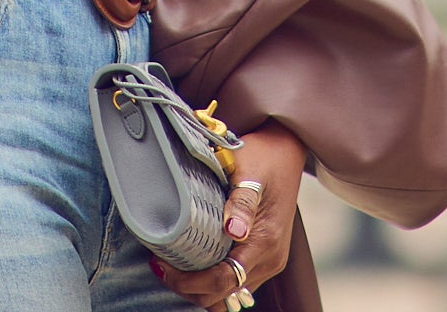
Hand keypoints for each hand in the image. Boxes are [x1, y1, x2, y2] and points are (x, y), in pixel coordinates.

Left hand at [149, 122, 305, 308]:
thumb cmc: (262, 156)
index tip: (163, 267)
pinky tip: (193, 260)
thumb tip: (234, 230)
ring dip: (200, 286)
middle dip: (189, 287)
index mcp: (265, 241)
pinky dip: (213, 280)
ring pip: (229, 294)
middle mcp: (270, 259)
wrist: (285, 150)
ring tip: (173, 265)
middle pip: (224, 295)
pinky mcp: (265, 258)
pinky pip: (236, 282)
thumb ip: (241, 202)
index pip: (224, 280)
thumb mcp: (248, 170)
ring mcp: (269, 261)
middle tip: (161, 266)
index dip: (190, 281)